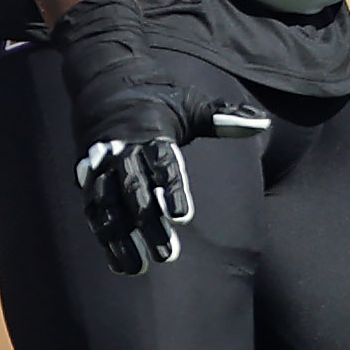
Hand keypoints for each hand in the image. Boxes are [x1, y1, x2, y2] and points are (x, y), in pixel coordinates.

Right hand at [52, 0, 268, 277]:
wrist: (102, 80)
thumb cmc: (155, 94)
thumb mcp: (190, 101)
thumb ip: (223, 116)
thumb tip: (260, 122)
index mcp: (147, 131)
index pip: (161, 163)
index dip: (170, 189)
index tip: (183, 216)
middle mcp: (119, 150)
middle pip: (133, 193)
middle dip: (147, 225)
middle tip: (168, 255)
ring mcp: (99, 165)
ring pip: (107, 207)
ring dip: (119, 239)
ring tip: (135, 269)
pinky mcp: (88, 178)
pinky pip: (93, 210)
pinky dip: (103, 236)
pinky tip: (116, 261)